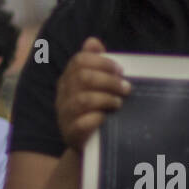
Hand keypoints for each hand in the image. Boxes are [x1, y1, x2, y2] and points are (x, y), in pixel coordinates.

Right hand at [55, 37, 130, 152]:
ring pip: (83, 100)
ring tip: (119, 103)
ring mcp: (64, 115)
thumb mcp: (95, 87)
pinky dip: (98, 118)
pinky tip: (107, 118)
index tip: (120, 70)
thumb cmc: (95, 111)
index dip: (102, 62)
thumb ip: (95, 64)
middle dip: (109, 81)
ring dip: (106, 99)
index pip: (79, 61)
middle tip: (126, 88)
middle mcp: (63, 95)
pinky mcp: (70, 134)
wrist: (89, 147)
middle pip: (83, 78)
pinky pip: (82, 123)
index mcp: (68, 79)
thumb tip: (92, 41)